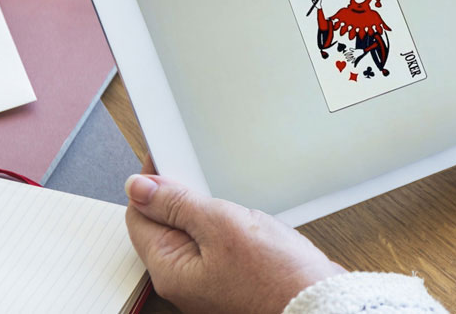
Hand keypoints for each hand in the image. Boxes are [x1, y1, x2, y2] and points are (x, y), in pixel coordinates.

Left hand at [125, 160, 345, 313]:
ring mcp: (207, 280)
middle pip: (164, 224)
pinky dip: (224, 225)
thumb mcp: (222, 225)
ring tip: (232, 199)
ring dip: (205, 210)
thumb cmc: (276, 276)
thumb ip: (177, 204)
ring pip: (192, 232)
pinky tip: (245, 218)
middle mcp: (183, 279)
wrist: (317, 303)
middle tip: (206, 176)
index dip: (150, 183)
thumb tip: (138, 187)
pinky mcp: (230, 277)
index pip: (139, 216)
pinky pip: (214, 243)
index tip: (169, 156)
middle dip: (179, 196)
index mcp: (170, 269)